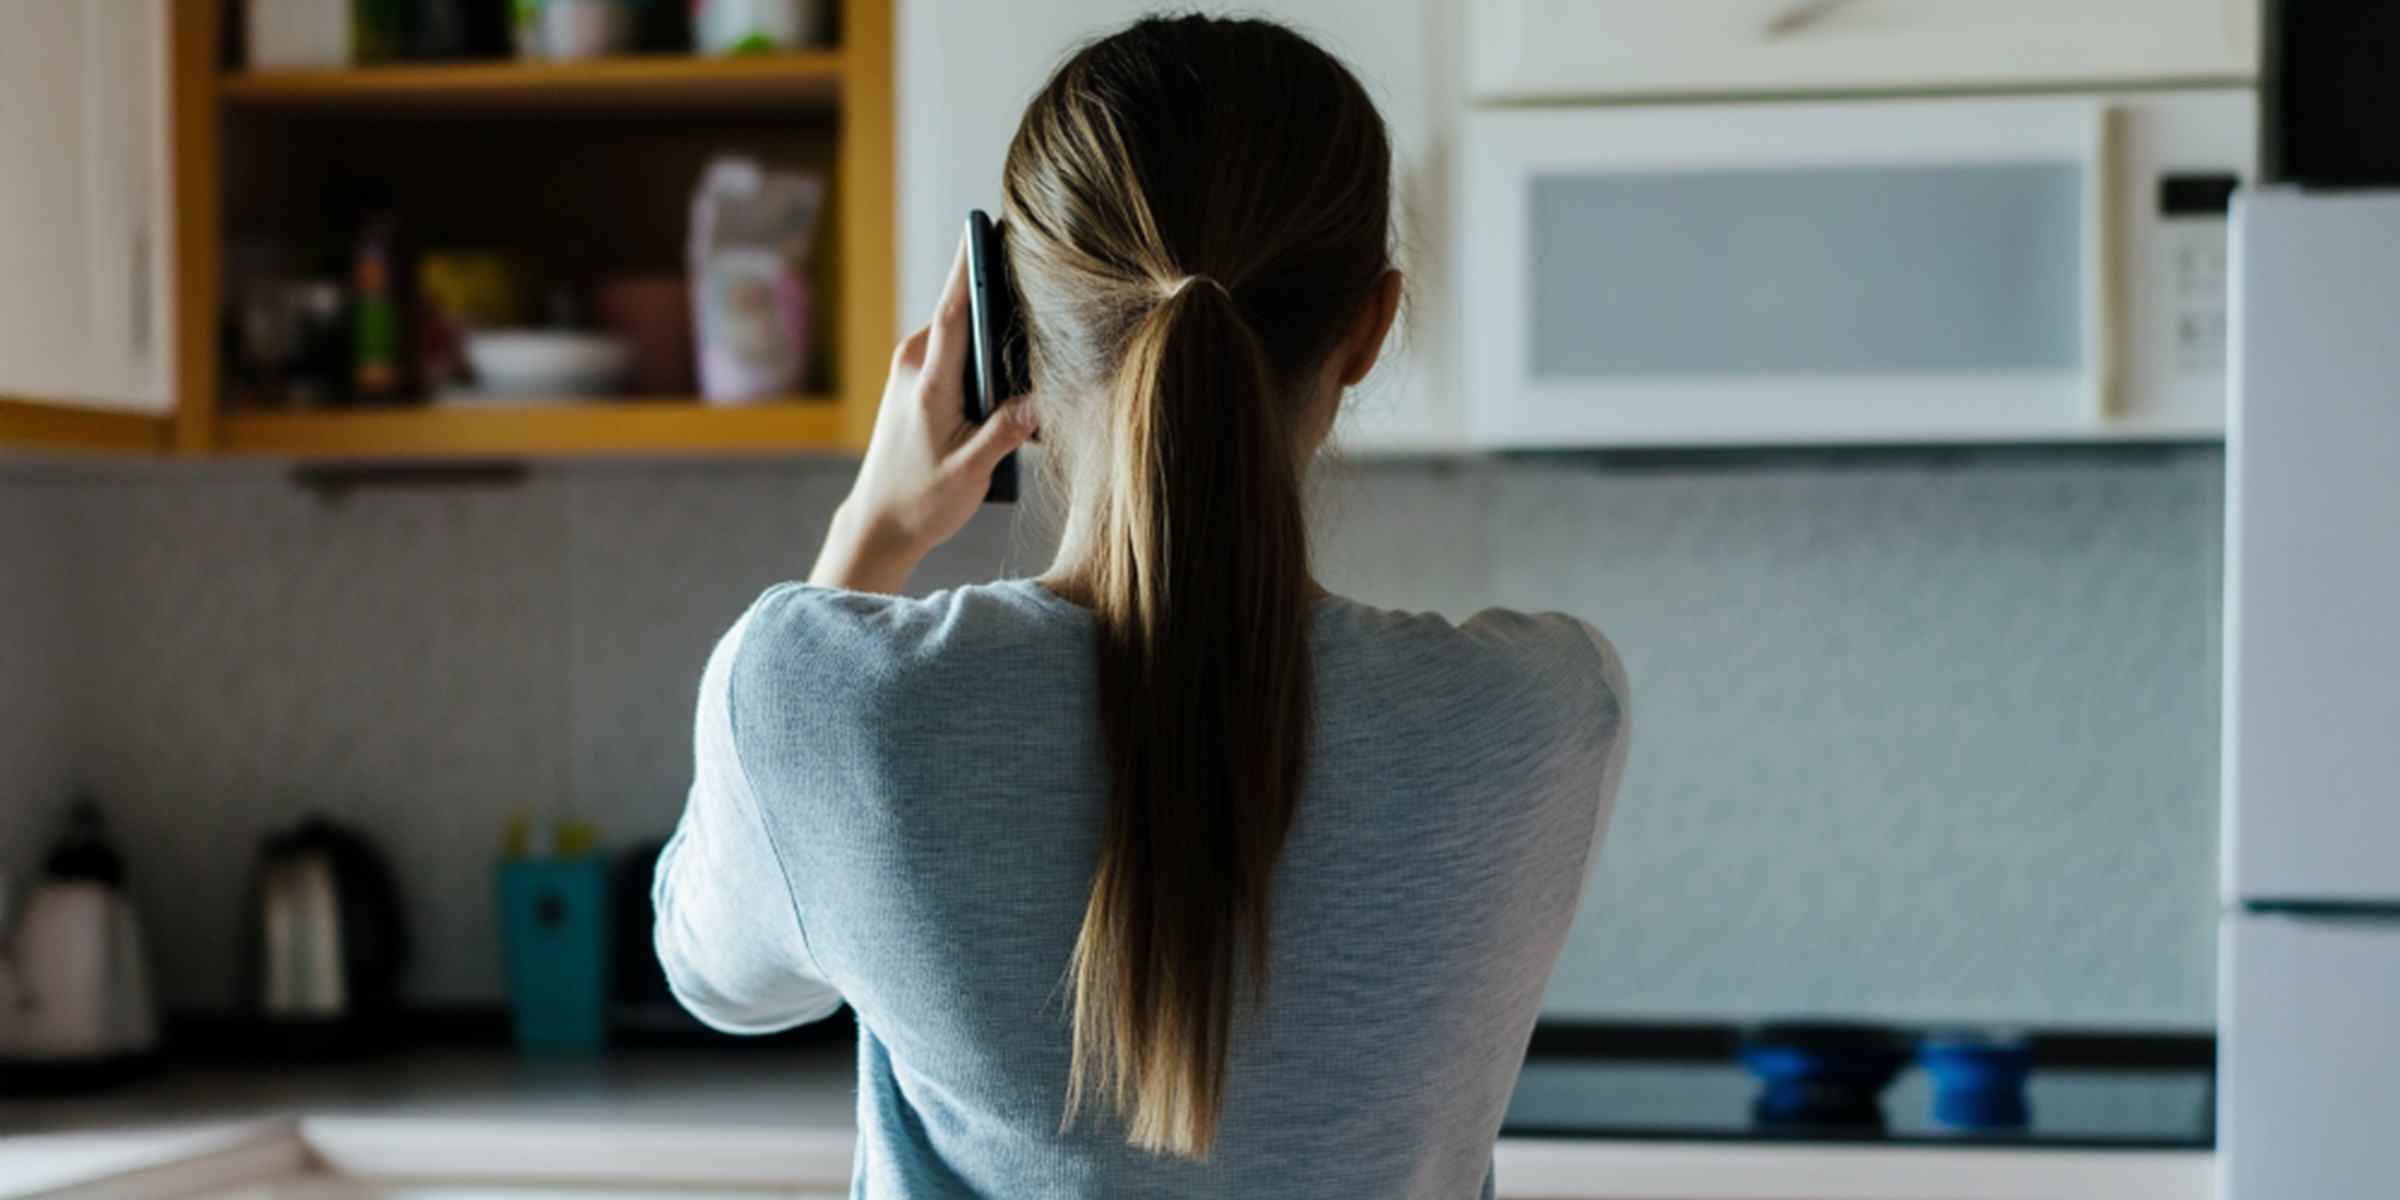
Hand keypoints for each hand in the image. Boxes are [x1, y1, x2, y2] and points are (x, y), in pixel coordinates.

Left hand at [810, 232, 1035, 594]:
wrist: (878, 524)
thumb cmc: (920, 501)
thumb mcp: (970, 471)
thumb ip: (1005, 432)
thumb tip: (1039, 399)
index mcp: (928, 384)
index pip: (952, 311)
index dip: (968, 267)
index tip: (984, 227)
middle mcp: (914, 367)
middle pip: (962, 316)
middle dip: (997, 300)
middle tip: (1039, 291)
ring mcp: (911, 373)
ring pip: (960, 336)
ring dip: (991, 337)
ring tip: (1029, 347)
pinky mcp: (915, 384)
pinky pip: (954, 354)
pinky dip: (979, 357)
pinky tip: (1006, 382)